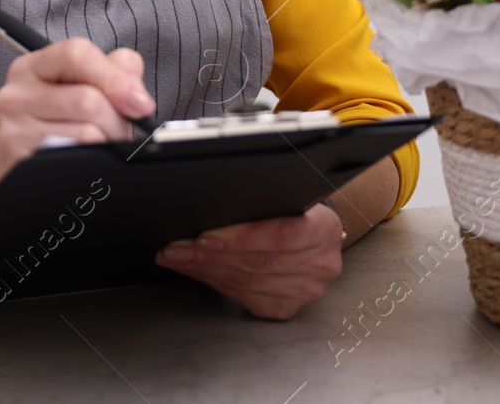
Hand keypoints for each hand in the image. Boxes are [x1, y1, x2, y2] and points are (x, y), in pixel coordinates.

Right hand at [0, 37, 154, 175]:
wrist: (20, 163)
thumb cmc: (58, 122)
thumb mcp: (82, 86)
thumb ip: (116, 71)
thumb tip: (136, 94)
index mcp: (33, 66)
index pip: (76, 54)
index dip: (115, 78)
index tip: (140, 103)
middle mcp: (17, 92)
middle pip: (87, 99)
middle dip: (118, 120)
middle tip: (122, 131)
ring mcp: (15, 127)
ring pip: (87, 132)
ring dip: (108, 142)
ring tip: (103, 143)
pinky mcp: (20, 158)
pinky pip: (76, 156)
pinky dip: (93, 159)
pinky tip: (86, 157)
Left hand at [153, 204, 344, 319]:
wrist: (313, 230)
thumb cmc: (292, 208)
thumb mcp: (283, 194)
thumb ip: (259, 200)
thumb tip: (211, 204)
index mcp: (324, 228)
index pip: (279, 235)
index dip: (238, 237)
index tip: (203, 236)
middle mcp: (320, 263)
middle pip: (256, 262)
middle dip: (207, 254)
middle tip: (175, 247)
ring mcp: (306, 290)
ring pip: (246, 282)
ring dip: (204, 269)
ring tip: (177, 257)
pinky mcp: (288, 306)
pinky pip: (244, 297)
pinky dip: (215, 283)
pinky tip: (197, 271)